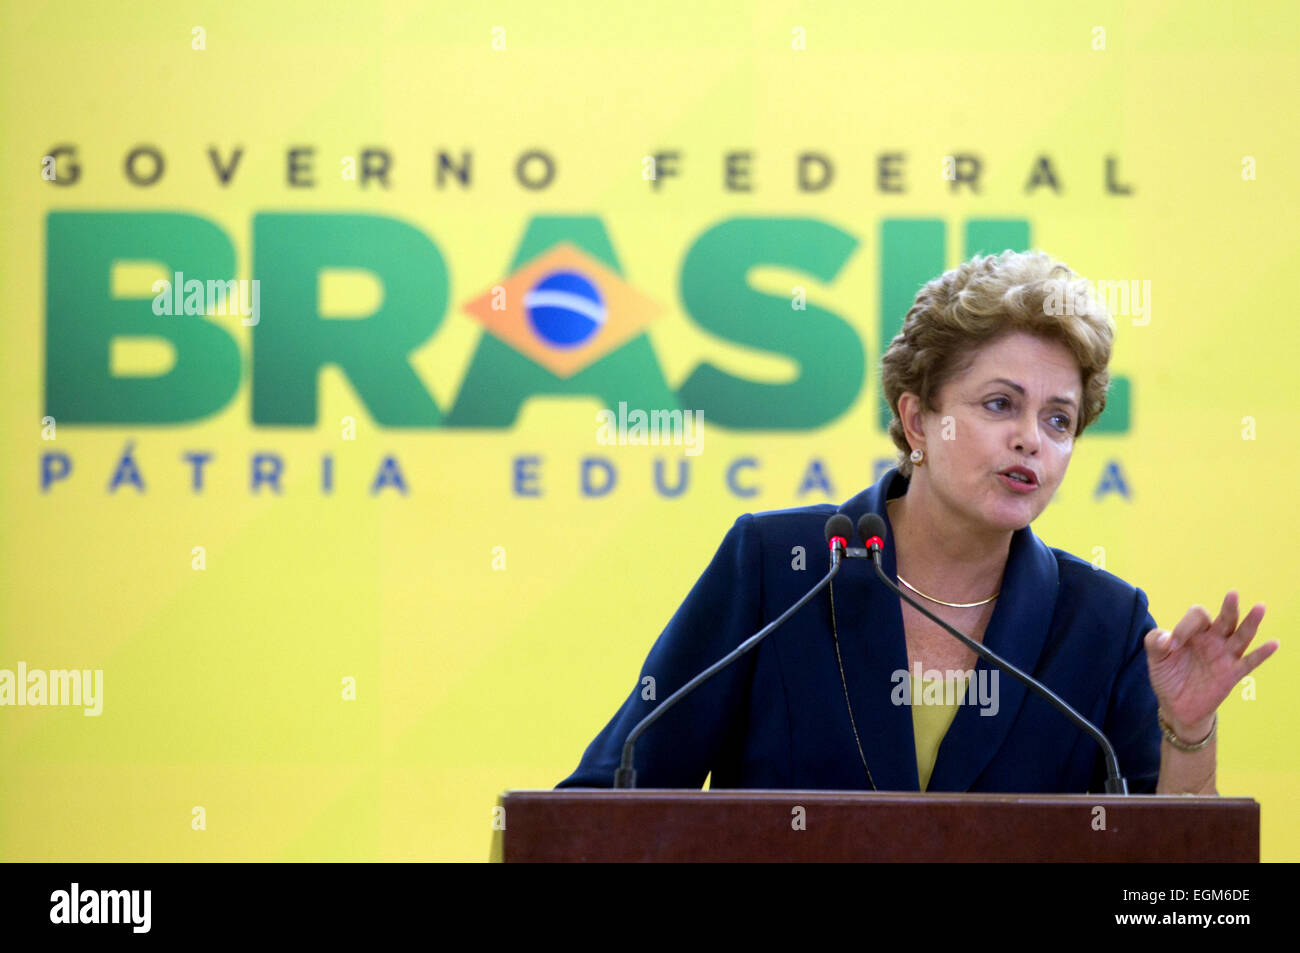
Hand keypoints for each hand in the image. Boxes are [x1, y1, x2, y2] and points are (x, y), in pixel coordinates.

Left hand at [1143, 591, 1276, 739]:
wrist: (1176, 705)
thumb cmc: (1168, 675)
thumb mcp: (1155, 658)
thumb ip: (1155, 642)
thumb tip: (1167, 638)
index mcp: (1194, 632)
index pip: (1197, 617)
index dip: (1184, 626)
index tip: (1170, 645)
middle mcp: (1212, 640)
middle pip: (1225, 619)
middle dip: (1228, 607)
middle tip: (1232, 594)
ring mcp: (1224, 656)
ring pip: (1241, 636)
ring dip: (1250, 623)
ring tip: (1260, 607)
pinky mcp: (1232, 674)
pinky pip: (1250, 662)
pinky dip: (1262, 653)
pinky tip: (1273, 643)